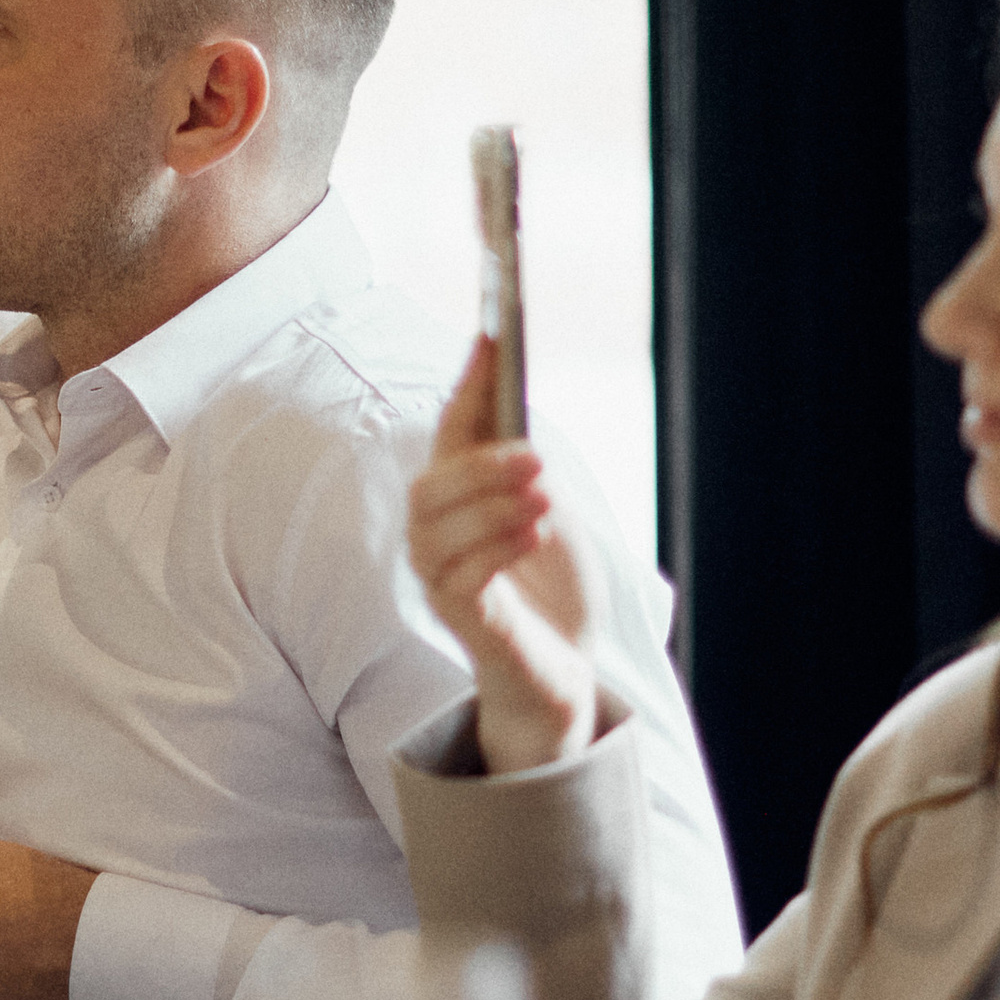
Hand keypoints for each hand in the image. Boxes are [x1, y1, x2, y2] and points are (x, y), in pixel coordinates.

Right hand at [406, 338, 602, 776]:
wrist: (566, 665)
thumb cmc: (554, 586)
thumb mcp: (551, 511)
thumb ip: (527, 473)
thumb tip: (519, 427)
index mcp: (458, 494)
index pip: (452, 427)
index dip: (470, 382)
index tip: (493, 335)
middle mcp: (434, 531)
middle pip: (433, 482)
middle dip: (482, 464)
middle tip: (536, 459)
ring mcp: (439, 575)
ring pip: (440, 529)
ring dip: (494, 507)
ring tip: (544, 500)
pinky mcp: (457, 617)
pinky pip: (460, 577)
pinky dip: (498, 551)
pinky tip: (533, 536)